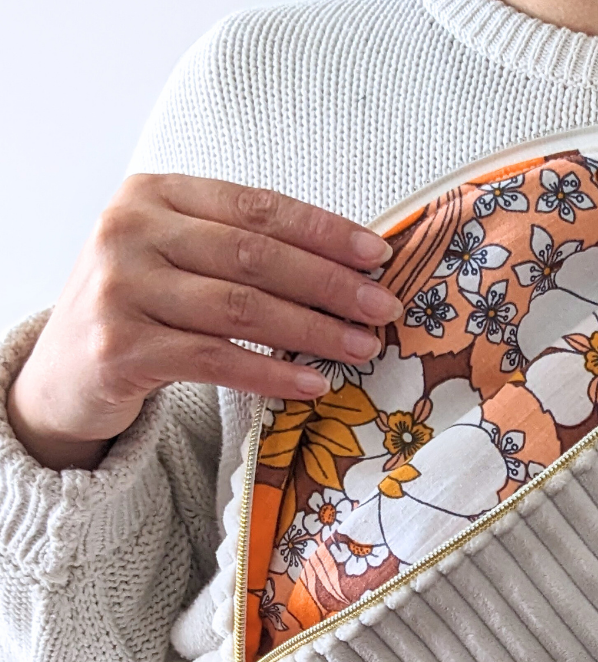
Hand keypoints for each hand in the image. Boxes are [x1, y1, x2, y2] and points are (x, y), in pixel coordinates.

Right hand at [7, 174, 403, 469]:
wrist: (66, 370)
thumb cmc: (142, 309)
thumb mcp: (179, 258)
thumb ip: (242, 250)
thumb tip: (348, 267)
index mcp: (153, 195)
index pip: (256, 207)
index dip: (323, 231)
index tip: (378, 254)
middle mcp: (130, 232)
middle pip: (254, 256)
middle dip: (330, 284)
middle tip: (383, 307)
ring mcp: (121, 289)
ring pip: (241, 308)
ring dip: (313, 330)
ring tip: (362, 347)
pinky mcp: (122, 348)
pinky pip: (217, 360)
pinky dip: (273, 372)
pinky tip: (314, 383)